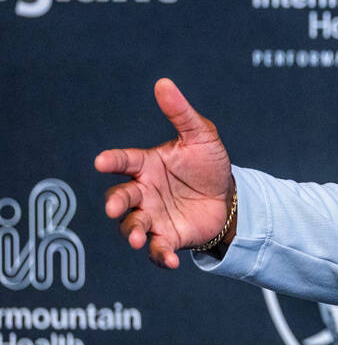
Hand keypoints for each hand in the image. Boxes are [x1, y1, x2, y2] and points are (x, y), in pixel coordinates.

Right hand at [95, 78, 233, 268]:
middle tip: (115, 208)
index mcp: (147, 165)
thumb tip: (163, 83)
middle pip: (121, 197)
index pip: (124, 161)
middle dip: (115, 203)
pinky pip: (158, 250)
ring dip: (132, 233)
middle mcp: (144, 192)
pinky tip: (172, 261)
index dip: (112, 160)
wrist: (229, 198)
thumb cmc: (208, 165)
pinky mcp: (168, 237)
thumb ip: (181, 113)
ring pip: (133, 226)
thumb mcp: (201, 136)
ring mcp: (153, 216)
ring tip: (138, 239)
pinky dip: (160, 257)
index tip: (101, 161)